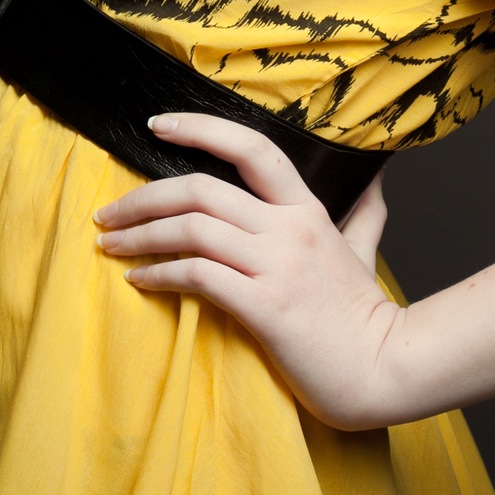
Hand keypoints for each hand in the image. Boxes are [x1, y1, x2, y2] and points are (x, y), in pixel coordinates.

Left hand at [94, 113, 401, 430]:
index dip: (199, 128)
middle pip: (200, 189)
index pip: (250, 147)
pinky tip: (139, 281)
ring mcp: (277, 266)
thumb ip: (364, 213)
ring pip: (193, 230)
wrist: (386, 370)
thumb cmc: (365, 316)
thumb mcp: (364, 250)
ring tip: (111, 245)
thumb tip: (376, 181)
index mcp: (307, 208)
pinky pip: (198, 277)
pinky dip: (160, 275)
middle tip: (108, 213)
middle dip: (143, 197)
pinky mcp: (265, 307)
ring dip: (141, 235)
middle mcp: (289, 228)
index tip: (157, 125)